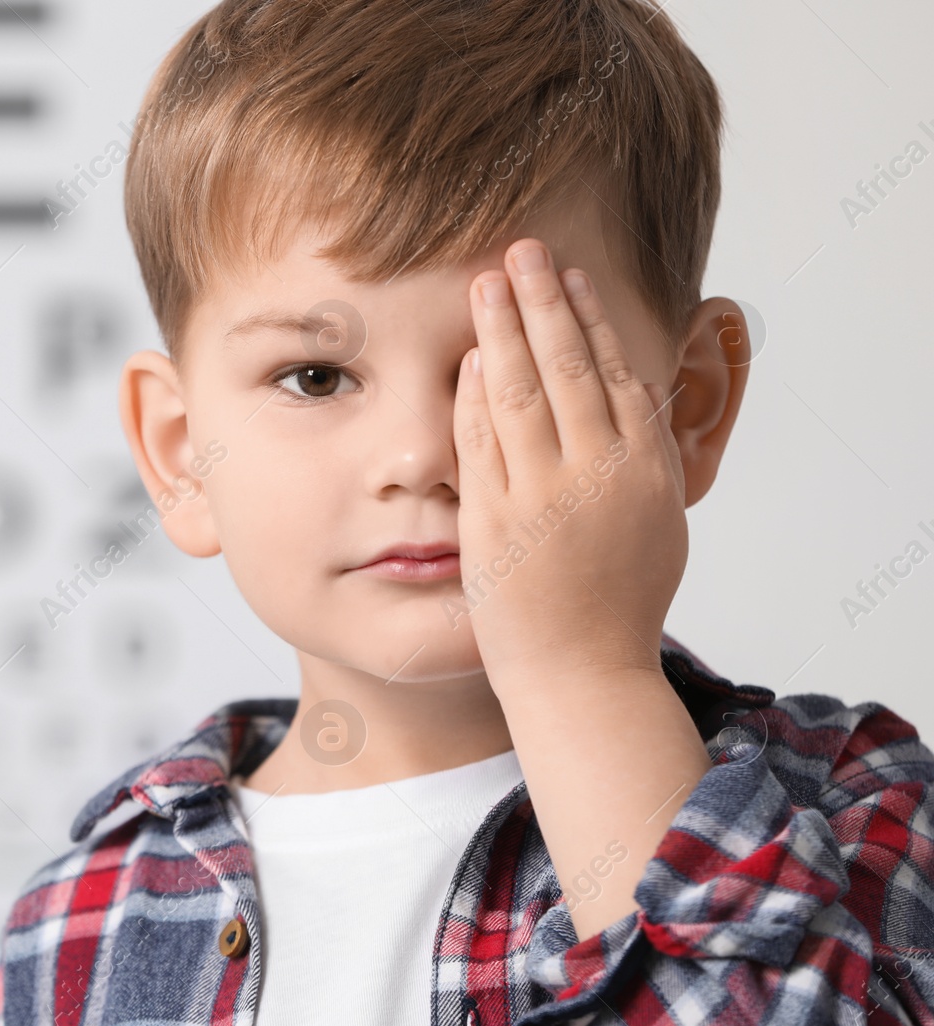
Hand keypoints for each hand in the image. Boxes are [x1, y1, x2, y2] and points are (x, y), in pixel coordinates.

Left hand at [450, 238, 686, 692]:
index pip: (615, 373)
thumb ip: (647, 455)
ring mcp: (545, 496)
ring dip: (503, 330)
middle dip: (543, 301)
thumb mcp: (657, 523)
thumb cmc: (619, 605)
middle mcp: (599, 475)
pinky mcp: (495, 521)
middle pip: (568, 367)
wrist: (582, 676)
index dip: (590, 318)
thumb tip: (635, 389)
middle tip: (523, 248)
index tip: (571, 276)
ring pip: (523, 393)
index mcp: (646, 470)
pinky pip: (482, 443)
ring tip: (487, 281)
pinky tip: (468, 356)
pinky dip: (475, 395)